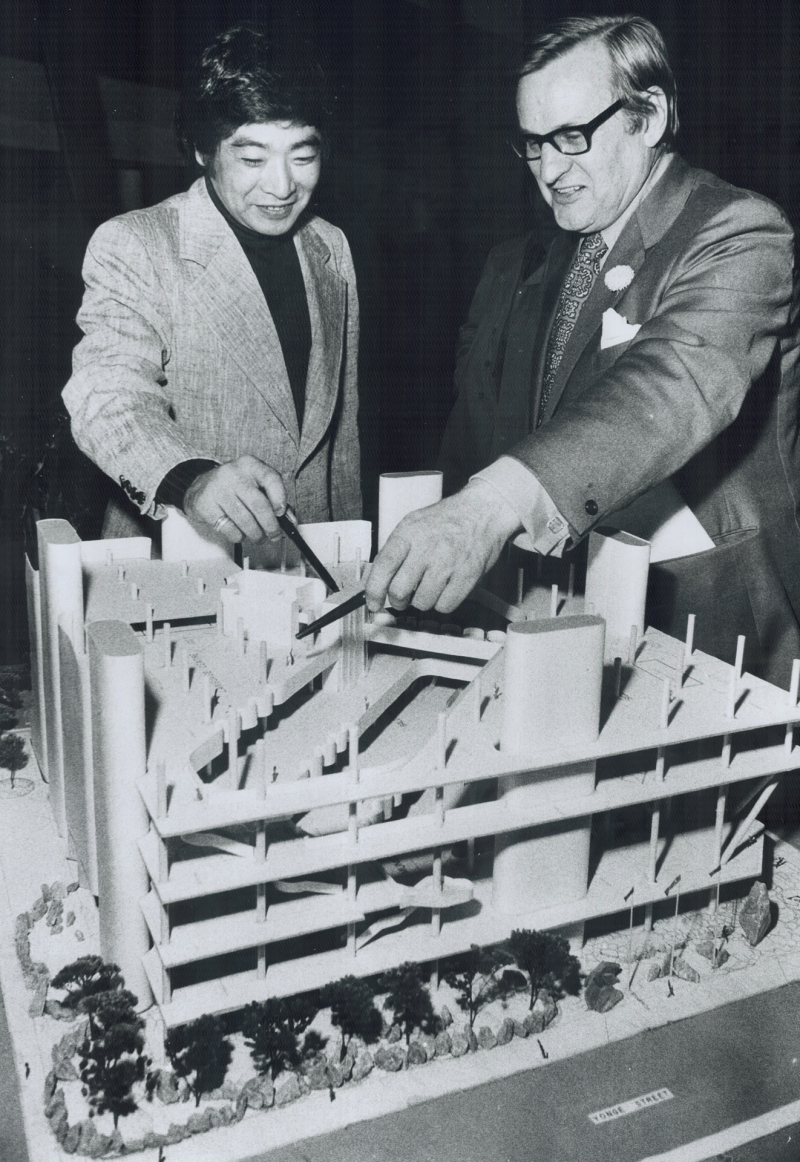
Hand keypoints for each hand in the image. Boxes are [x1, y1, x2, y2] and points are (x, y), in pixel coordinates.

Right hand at [183, 455, 286, 543]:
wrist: (201, 486)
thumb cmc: (235, 488)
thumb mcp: (255, 484)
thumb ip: (275, 499)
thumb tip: (290, 520)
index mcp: (250, 465)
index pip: (271, 478)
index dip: (280, 498)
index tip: (281, 513)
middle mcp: (233, 474)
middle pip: (259, 504)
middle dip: (270, 526)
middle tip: (274, 535)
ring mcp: (218, 489)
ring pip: (245, 520)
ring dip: (256, 534)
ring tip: (258, 537)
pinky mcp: (206, 505)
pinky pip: (229, 529)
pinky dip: (239, 536)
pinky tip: (239, 531)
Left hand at [365, 480, 521, 613]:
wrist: (483, 511)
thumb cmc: (446, 520)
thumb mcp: (413, 524)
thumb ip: (394, 550)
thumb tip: (376, 580)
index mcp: (409, 533)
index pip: (384, 566)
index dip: (373, 590)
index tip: (372, 603)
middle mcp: (427, 548)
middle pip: (400, 590)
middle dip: (398, 601)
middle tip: (402, 598)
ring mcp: (448, 563)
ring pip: (422, 602)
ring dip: (422, 601)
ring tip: (429, 587)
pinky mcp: (467, 576)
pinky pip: (445, 606)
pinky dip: (442, 603)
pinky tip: (445, 589)